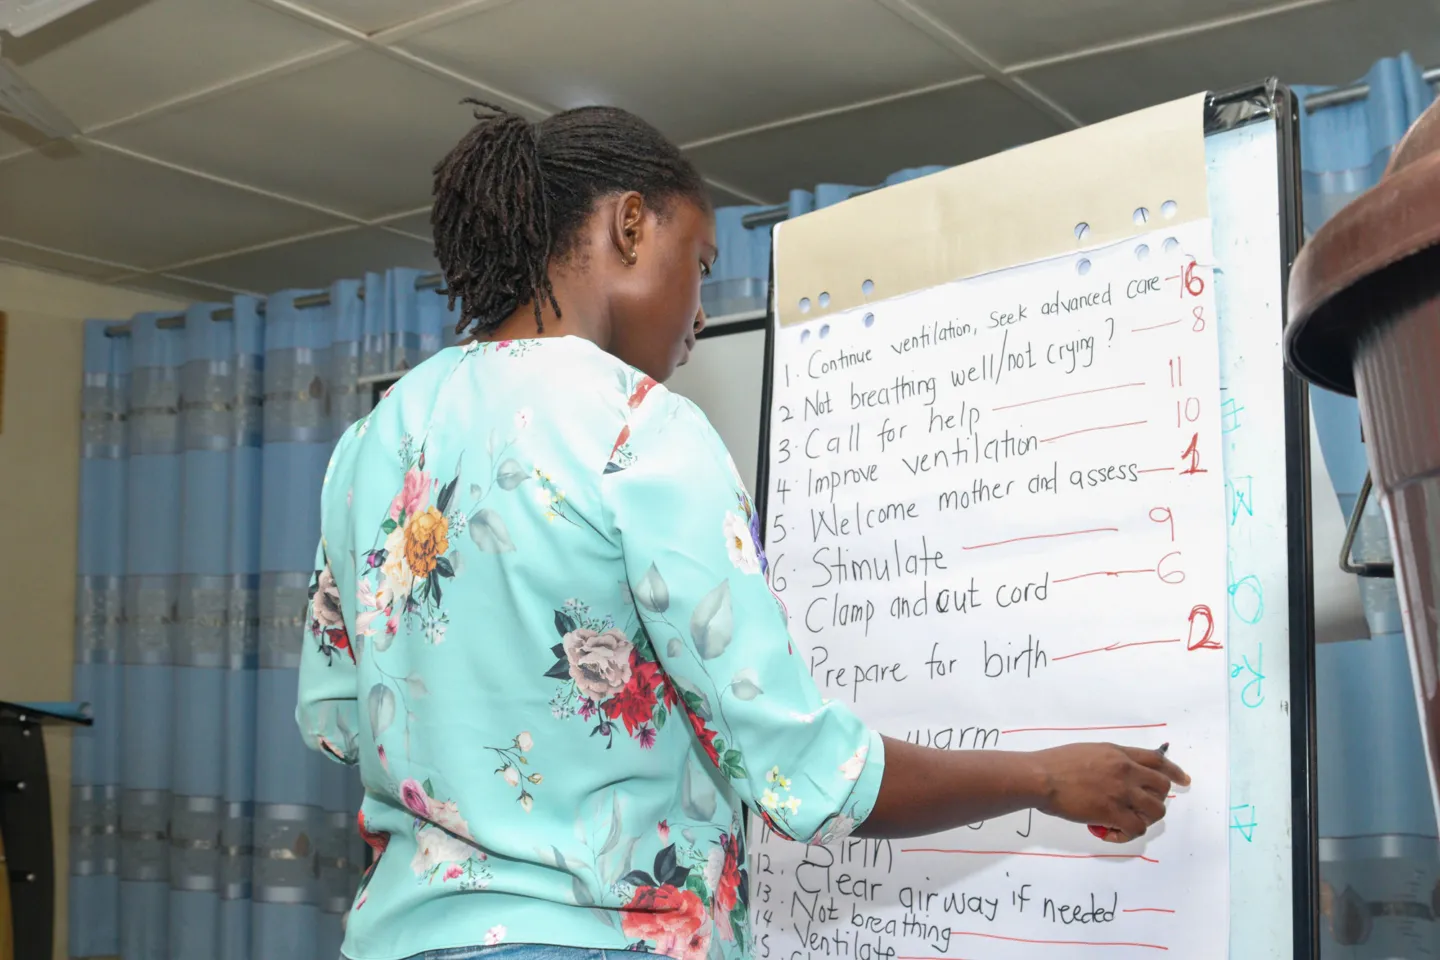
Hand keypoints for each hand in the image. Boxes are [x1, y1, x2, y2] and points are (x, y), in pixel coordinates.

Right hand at [1032, 743, 1189, 841]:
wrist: (1040, 777)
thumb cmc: (1056, 763)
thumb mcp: (1090, 751)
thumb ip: (1111, 760)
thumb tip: (1121, 774)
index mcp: (1119, 754)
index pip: (1157, 760)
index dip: (1174, 771)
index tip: (1184, 781)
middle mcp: (1125, 770)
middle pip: (1162, 788)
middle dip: (1155, 801)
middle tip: (1136, 809)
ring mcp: (1121, 791)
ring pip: (1155, 811)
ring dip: (1143, 819)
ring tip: (1123, 823)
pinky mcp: (1112, 811)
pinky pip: (1136, 828)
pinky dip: (1126, 834)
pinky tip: (1110, 832)